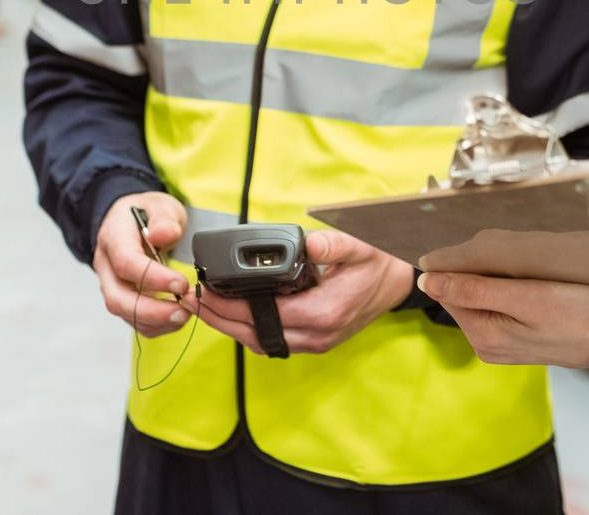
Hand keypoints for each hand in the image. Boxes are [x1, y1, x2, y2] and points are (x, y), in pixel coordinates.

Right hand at [92, 192, 190, 337]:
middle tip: (184, 310)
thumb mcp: (159, 204)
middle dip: (152, 311)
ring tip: (185, 314)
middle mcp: (106, 265)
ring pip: (124, 313)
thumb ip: (163, 218)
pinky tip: (176, 318)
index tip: (181, 283)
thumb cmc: (147, 213)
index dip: (153, 277)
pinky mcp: (122, 298)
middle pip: (118, 298)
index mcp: (113, 237)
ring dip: (156, 320)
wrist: (131, 221)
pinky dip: (156, 325)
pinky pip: (133, 320)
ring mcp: (111, 285)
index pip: (126, 262)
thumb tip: (163, 235)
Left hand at [194, 230, 412, 355]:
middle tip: (192, 301)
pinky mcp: (314, 343)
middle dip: (219, 319)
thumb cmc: (375, 262)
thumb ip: (333, 244)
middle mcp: (316, 335)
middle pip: (254, 335)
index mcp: (323, 312)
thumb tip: (310, 244)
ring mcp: (315, 343)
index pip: (264, 315)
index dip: (230, 306)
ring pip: (260, 344)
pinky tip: (231, 316)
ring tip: (203, 308)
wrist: (396, 282)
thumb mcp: (358, 245)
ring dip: (229, 328)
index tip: (206, 291)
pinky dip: (247, 331)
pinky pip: (272, 343)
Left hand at [417, 272, 588, 368]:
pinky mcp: (518, 341)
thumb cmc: (578, 313)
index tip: (494, 255)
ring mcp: (502, 345)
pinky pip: (500, 307)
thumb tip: (426, 280)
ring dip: (496, 279)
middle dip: (480, 272)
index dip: (462, 264)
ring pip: (482, 298)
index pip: (448, 289)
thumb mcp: (524, 296)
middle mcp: (486, 345)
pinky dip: (509, 291)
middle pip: (464, 294)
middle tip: (517, 264)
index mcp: (482, 335)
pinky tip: (531, 285)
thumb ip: (473, 289)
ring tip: (529, 274)